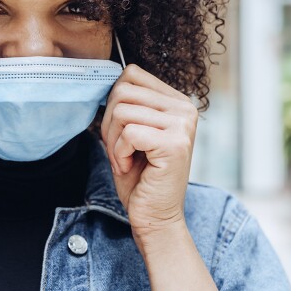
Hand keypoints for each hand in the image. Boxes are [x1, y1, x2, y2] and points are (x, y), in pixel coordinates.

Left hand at [100, 64, 198, 243]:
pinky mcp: (175, 144)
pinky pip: (128, 132)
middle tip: (119, 150)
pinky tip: (131, 167)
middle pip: (122, 91)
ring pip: (122, 111)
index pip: (131, 74)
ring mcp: (183, 125)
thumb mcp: (130, 132)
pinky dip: (119, 153)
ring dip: (113, 141)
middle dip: (109, 123)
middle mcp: (185, 108)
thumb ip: (126, 104)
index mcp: (176, 101)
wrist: (155, 216)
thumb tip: (105, 80)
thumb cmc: (139, 176)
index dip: (113, 103)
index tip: (120, 132)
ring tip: (125, 159)